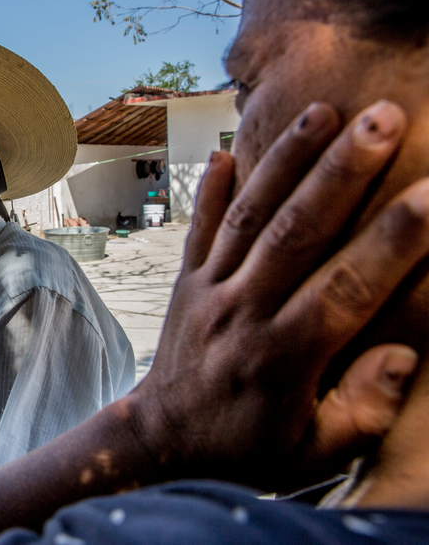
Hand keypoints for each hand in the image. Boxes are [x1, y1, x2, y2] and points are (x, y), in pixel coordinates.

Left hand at [132, 100, 428, 489]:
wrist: (161, 441)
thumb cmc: (248, 449)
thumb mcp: (313, 454)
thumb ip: (363, 411)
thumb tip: (406, 356)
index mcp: (283, 357)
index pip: (346, 288)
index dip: (392, 242)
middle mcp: (242, 312)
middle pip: (296, 232)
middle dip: (342, 171)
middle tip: (382, 117)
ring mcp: (207, 290)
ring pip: (248, 216)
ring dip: (284, 161)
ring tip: (321, 111)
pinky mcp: (184, 280)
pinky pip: (196, 228)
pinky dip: (207, 190)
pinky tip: (223, 150)